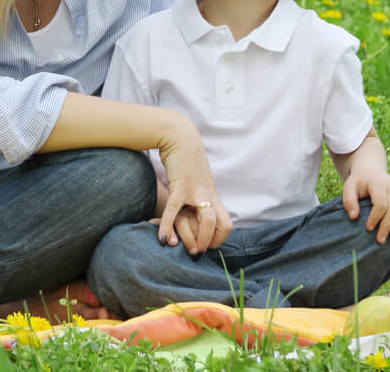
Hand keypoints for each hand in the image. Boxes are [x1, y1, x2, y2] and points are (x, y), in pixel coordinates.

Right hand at [154, 113, 231, 250]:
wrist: (179, 137)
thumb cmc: (185, 161)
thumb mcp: (197, 180)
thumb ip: (198, 194)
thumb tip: (195, 209)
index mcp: (213, 195)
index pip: (227, 225)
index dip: (218, 239)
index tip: (205, 246)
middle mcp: (209, 195)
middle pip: (222, 225)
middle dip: (210, 243)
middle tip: (197, 252)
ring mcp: (196, 191)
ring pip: (206, 221)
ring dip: (198, 239)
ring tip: (185, 248)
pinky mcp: (180, 186)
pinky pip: (174, 211)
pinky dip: (168, 227)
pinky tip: (162, 239)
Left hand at [342, 169, 389, 243]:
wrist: (371, 171)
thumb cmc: (358, 183)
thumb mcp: (348, 187)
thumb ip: (348, 201)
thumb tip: (353, 217)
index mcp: (379, 183)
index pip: (380, 204)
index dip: (375, 218)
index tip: (368, 228)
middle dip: (387, 226)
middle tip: (380, 240)